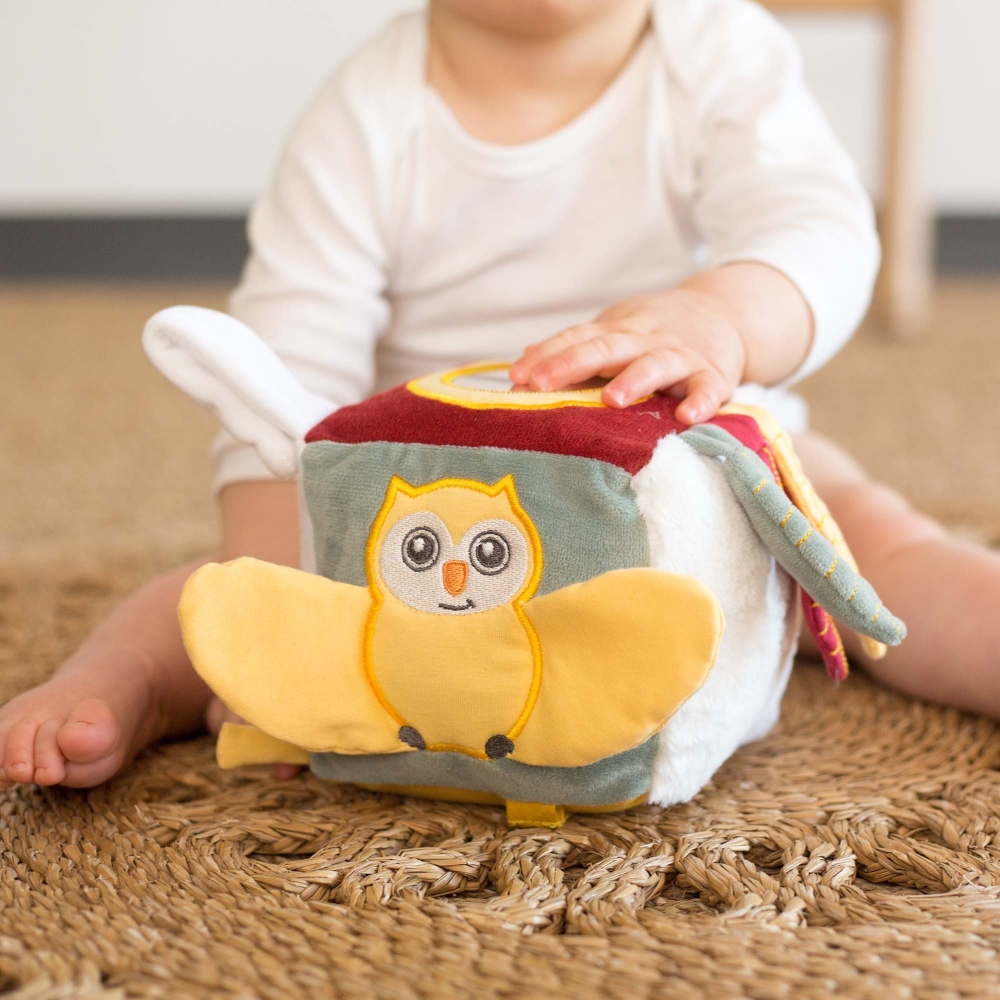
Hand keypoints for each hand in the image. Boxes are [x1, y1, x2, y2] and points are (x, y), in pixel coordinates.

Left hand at [509, 287, 747, 423]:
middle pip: (606, 347)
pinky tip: (686, 416)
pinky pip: (708, 388)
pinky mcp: (714, 375)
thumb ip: (574, 349)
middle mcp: (644, 339)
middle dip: (572, 363)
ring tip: (612, 399)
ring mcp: (680, 355)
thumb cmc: (656, 333)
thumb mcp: (615, 331)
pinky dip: (700, 401)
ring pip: (655, 364)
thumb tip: (522, 363)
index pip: (576, 338)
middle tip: (542, 383)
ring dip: (634, 380)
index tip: (516, 376)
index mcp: (616, 331)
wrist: (727, 312)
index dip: (546, 355)